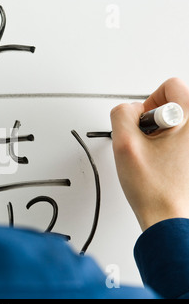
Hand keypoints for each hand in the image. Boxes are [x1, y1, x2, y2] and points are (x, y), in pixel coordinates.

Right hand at [110, 78, 188, 230]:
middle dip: (154, 120)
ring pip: (177, 121)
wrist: (169, 217)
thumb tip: (128, 110)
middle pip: (175, 102)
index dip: (147, 105)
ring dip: (161, 134)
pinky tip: (164, 162)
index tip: (143, 127)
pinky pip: (181, 138)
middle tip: (150, 144)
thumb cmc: (155, 189)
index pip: (169, 86)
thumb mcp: (125, 144)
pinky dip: (169, 145)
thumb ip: (122, 115)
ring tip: (158, 156)